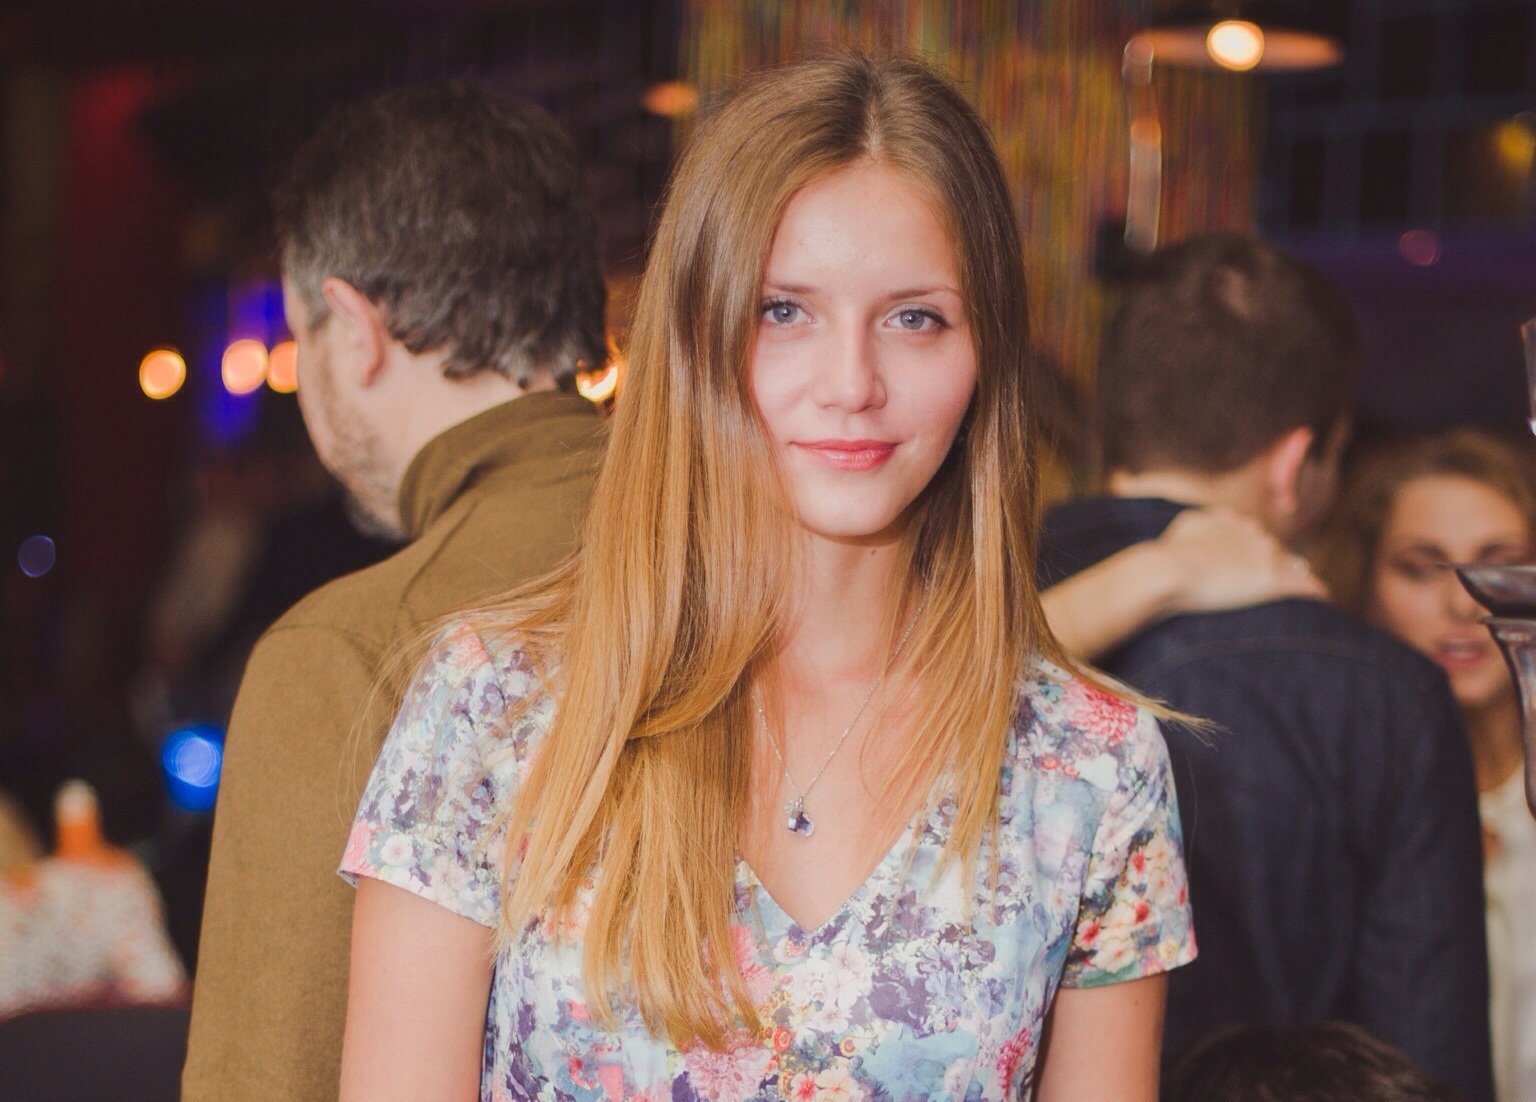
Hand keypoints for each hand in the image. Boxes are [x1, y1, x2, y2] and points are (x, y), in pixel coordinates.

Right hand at [1155, 508, 1326, 614]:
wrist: (1171, 569)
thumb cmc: (1170, 551)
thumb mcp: (1186, 524)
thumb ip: (1205, 519)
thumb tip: (1214, 517)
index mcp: (1235, 523)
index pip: (1255, 535)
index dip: (1259, 549)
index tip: (1262, 560)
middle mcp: (1254, 536)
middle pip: (1278, 549)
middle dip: (1283, 562)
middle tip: (1291, 576)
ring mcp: (1264, 557)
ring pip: (1294, 566)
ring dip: (1301, 575)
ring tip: (1312, 589)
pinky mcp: (1270, 581)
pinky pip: (1303, 585)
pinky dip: (1315, 590)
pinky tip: (1325, 597)